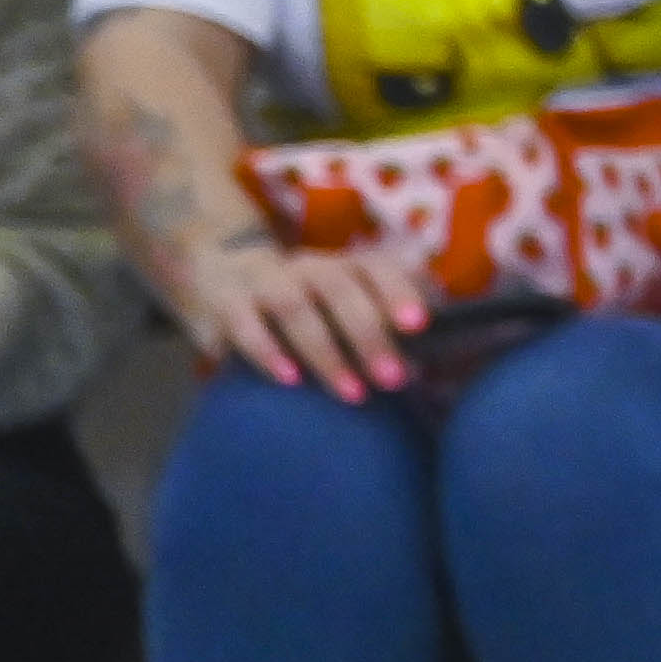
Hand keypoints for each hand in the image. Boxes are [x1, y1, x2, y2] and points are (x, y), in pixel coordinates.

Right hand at [169, 231, 436, 400]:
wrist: (226, 273)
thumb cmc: (314, 308)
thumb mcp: (350, 307)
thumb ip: (389, 330)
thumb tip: (434, 370)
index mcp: (347, 267)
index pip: (377, 268)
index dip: (398, 291)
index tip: (418, 324)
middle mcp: (309, 267)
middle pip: (340, 290)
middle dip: (369, 335)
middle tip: (394, 380)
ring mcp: (266, 282)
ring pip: (295, 307)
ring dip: (326, 352)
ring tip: (353, 393)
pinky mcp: (228, 302)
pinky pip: (245, 323)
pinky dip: (267, 351)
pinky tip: (290, 379)